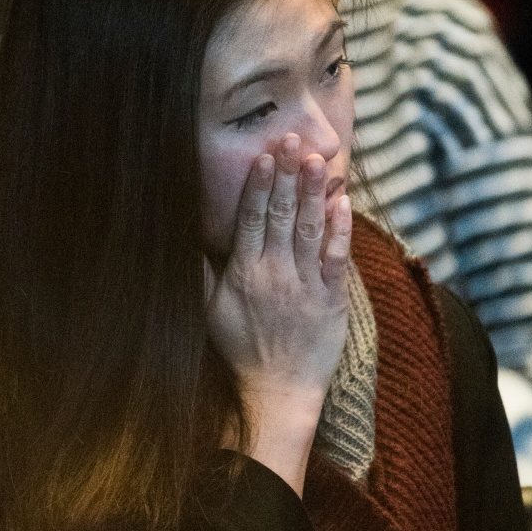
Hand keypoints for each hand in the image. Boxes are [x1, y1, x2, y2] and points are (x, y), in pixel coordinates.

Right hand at [205, 134, 351, 495]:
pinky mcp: (332, 299)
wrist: (277, 391)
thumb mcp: (209, 313)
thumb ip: (203, 273)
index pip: (251, 220)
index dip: (258, 186)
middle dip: (287, 176)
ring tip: (317, 159)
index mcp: (244, 274)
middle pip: (280, 216)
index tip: (264, 156)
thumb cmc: (241, 351)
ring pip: (309, 230)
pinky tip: (341, 202)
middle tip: (292, 139)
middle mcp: (275, 275)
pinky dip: (339, 229)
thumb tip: (190, 237)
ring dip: (313, 193)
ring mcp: (306, 286)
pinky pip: (336, 258)